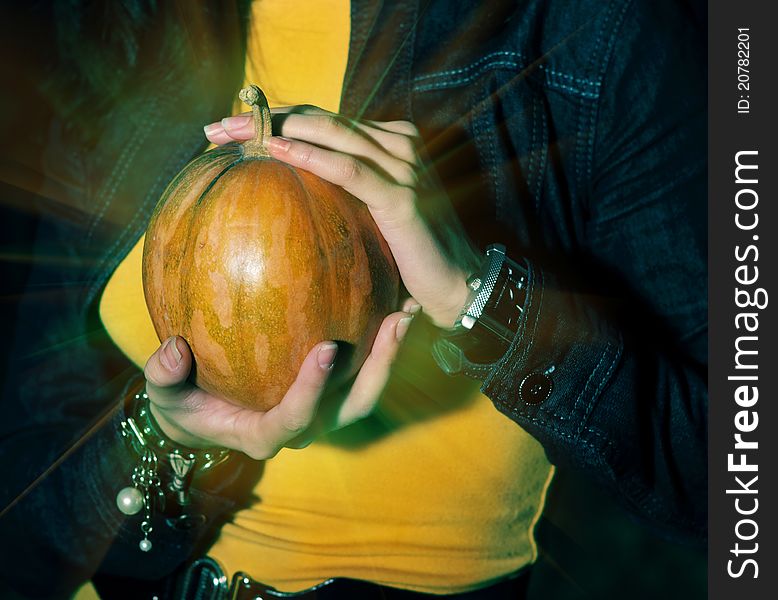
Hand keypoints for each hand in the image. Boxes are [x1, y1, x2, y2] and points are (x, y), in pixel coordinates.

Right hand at [143, 307, 413, 458]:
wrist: (203, 412)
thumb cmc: (184, 402)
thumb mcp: (165, 393)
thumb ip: (165, 376)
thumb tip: (174, 350)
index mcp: (264, 433)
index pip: (296, 419)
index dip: (313, 391)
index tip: (326, 349)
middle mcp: (302, 425)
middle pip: (352, 408)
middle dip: (377, 370)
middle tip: (394, 322)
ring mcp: (321, 408)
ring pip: (366, 390)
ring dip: (389, 353)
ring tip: (406, 309)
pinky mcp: (329, 389)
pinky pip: (360, 369)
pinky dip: (378, 340)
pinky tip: (390, 297)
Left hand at [205, 107, 480, 326]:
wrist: (454, 283)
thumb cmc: (407, 253)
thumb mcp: (369, 213)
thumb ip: (341, 192)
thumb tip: (288, 191)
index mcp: (388, 142)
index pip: (323, 120)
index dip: (275, 118)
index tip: (228, 128)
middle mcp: (398, 144)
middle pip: (321, 118)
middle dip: (264, 118)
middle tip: (216, 128)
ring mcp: (403, 166)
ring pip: (333, 133)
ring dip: (278, 130)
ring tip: (232, 134)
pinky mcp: (401, 196)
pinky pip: (350, 170)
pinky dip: (312, 157)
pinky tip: (276, 151)